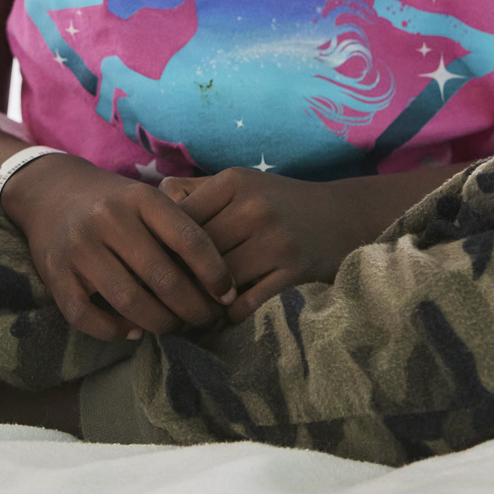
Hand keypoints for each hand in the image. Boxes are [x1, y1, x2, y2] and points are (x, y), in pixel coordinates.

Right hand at [1, 155, 238, 341]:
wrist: (49, 190)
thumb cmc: (113, 201)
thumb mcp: (146, 199)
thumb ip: (177, 229)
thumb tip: (218, 283)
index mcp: (140, 198)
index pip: (188, 239)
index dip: (214, 272)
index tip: (228, 295)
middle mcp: (109, 219)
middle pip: (163, 278)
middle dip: (193, 308)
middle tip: (206, 320)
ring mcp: (79, 247)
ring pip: (130, 302)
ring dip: (160, 324)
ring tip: (175, 327)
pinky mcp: (55, 274)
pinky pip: (88, 317)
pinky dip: (116, 332)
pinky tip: (134, 332)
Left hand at [160, 168, 369, 323]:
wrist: (341, 217)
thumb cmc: (280, 201)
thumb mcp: (242, 183)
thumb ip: (197, 190)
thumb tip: (152, 200)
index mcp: (234, 181)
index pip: (182, 218)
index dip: (164, 244)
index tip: (154, 262)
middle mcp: (254, 207)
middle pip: (198, 251)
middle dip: (180, 275)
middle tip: (164, 294)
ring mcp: (276, 240)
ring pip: (219, 278)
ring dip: (203, 298)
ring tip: (190, 308)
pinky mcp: (293, 270)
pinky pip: (247, 301)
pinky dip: (231, 313)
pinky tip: (225, 313)